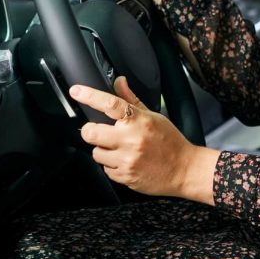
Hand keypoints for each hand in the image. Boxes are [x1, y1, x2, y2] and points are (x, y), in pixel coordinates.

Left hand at [70, 76, 218, 201]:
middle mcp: (131, 139)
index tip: (77, 91)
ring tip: (121, 149)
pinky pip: (105, 169)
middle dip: (90, 131)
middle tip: (98, 130)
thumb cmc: (170, 141)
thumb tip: (119, 82)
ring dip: (103, 150)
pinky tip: (126, 161)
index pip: (111, 104)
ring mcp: (127, 159)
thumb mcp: (154, 116)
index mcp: (140, 121)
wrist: (183, 168)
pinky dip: (112, 165)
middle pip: (91, 132)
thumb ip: (132, 100)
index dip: (90, 96)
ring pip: (96, 152)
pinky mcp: (124, 176)